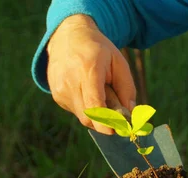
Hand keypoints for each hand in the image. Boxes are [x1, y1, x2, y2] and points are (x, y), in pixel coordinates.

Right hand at [46, 14, 135, 133]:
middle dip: (106, 121)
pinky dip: (87, 108)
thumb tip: (130, 115)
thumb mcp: (119, 63)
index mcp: (87, 70)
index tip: (117, 130)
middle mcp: (70, 82)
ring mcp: (60, 90)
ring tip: (101, 93)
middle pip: (89, 117)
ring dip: (97, 114)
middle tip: (118, 114)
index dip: (106, 122)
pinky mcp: (56, 96)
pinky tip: (88, 91)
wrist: (68, 37)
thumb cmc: (98, 50)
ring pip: (83, 117)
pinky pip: (77, 111)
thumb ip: (127, 89)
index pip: (95, 106)